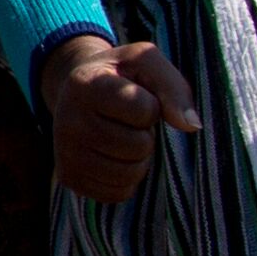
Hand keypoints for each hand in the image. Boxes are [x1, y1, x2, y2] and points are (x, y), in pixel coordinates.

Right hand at [37, 30, 204, 204]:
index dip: (152, 105)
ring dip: (138, 158)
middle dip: (145, 134)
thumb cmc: (119, 76)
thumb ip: (173, 87)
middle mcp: (67, 120)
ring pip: (130, 173)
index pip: (144, 110)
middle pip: (138, 146)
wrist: (76, 92)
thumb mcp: (145, 62)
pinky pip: (118, 193)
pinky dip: (126, 178)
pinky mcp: (69, 178)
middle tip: (128, 121)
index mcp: (84, 84)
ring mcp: (65, 153)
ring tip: (122, 137)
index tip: (134, 96)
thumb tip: (191, 126)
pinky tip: (113, 156)